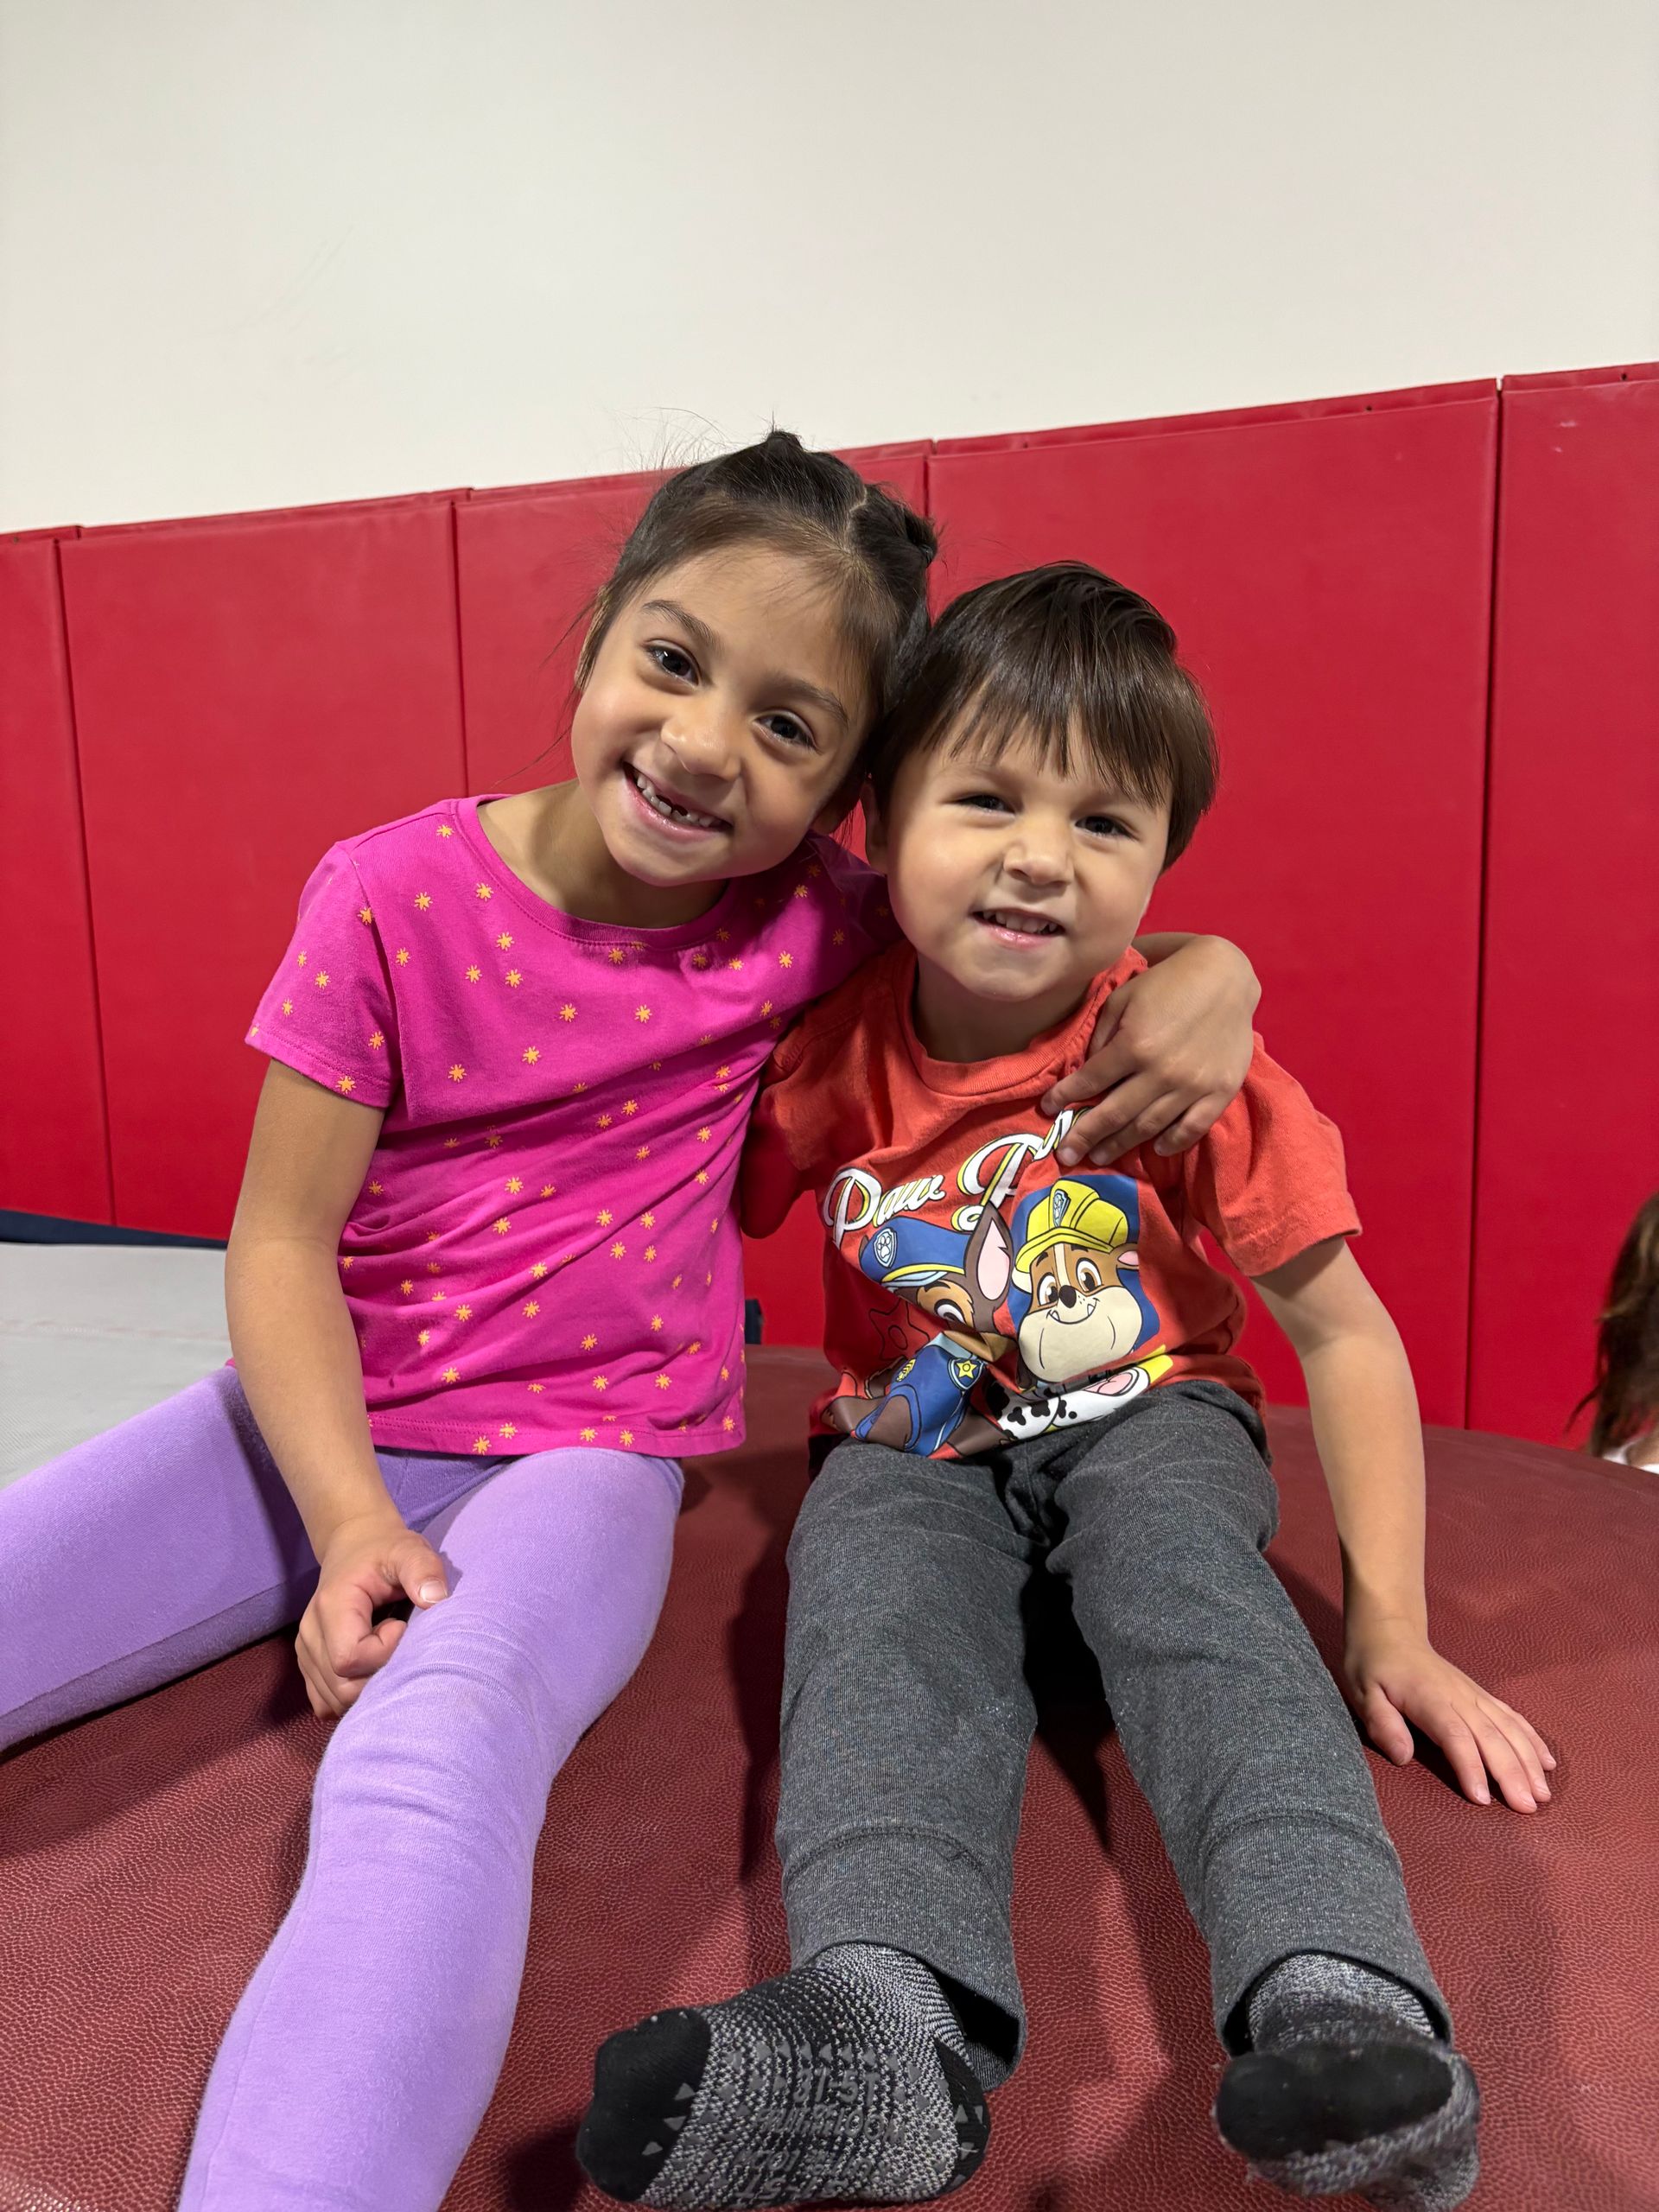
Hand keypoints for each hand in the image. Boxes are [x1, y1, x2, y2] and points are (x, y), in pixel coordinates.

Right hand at [295, 1511, 448, 1718]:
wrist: (356, 1546)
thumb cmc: (386, 1551)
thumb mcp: (409, 1550)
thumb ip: (423, 1569)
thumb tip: (435, 1599)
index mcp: (331, 1606)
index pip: (349, 1659)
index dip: (383, 1652)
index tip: (401, 1626)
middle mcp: (311, 1634)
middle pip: (341, 1687)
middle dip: (379, 1678)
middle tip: (398, 1646)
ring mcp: (306, 1653)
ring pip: (334, 1700)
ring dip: (368, 1690)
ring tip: (386, 1655)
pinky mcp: (310, 1665)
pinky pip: (326, 1702)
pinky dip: (352, 1697)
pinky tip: (371, 1672)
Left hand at [1040, 936, 1258, 1165]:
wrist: (1226, 976)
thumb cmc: (1168, 982)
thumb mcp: (1123, 998)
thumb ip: (1102, 1036)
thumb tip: (1088, 1070)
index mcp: (1134, 1046)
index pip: (1090, 1081)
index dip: (1065, 1097)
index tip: (1047, 1109)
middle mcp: (1161, 1073)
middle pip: (1114, 1115)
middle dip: (1084, 1136)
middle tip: (1066, 1155)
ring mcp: (1192, 1087)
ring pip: (1148, 1128)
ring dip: (1120, 1145)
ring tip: (1099, 1156)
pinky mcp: (1220, 1093)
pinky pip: (1192, 1128)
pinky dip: (1173, 1143)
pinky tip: (1156, 1148)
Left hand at [1345, 1620, 1556, 1811]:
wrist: (1391, 1632)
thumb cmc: (1374, 1667)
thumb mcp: (1363, 1693)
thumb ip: (1382, 1724)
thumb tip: (1402, 1757)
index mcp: (1428, 1699)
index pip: (1454, 1735)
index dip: (1470, 1767)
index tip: (1482, 1798)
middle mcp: (1459, 1697)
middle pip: (1490, 1737)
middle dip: (1511, 1773)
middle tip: (1527, 1807)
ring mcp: (1474, 1695)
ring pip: (1508, 1729)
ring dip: (1529, 1761)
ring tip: (1543, 1794)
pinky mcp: (1482, 1696)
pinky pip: (1512, 1717)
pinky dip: (1532, 1739)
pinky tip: (1547, 1762)